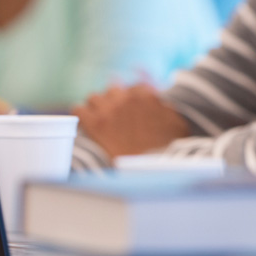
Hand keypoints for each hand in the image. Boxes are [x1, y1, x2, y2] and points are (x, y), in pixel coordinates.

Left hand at [72, 83, 189, 159]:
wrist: (150, 168)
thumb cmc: (167, 147)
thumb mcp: (176, 122)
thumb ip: (166, 106)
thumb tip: (158, 100)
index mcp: (145, 95)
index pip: (133, 88)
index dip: (131, 100)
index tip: (131, 111)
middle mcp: (126, 98)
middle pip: (112, 89)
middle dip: (113, 101)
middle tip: (116, 117)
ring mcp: (109, 109)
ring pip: (94, 97)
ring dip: (97, 107)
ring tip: (100, 120)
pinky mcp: (95, 123)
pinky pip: (79, 109)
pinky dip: (83, 115)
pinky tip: (87, 124)